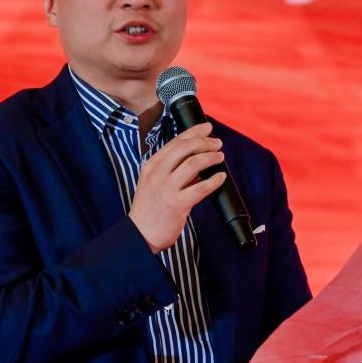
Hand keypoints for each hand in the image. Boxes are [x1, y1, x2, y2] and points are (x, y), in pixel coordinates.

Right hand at [128, 122, 226, 252]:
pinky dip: (214, 180)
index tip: (206, 128)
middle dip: (205, 142)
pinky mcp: (177, 204)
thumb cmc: (149, 210)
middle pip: (185, 148)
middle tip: (217, 143)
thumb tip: (197, 159)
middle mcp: (157, 174)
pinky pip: (201, 187)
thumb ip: (171, 170)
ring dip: (211, 157)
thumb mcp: (153, 183)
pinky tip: (221, 177)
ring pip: (194, 163)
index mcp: (151, 166)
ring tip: (220, 157)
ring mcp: (166, 188)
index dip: (193, 132)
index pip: (175, 142)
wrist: (140, 234)